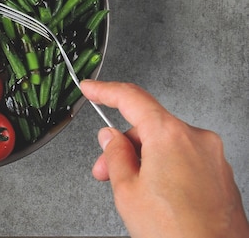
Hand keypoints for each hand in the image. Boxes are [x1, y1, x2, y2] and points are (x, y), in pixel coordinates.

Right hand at [81, 80, 248, 237]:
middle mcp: (196, 139)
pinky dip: (166, 168)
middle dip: (123, 146)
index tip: (92, 89)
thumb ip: (115, 155)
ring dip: (144, 159)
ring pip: (167, 144)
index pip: (132, 98)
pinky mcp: (220, 174)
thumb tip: (111, 138)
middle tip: (104, 169)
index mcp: (170, 135)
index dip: (106, 91)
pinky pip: (184, 158)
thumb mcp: (126, 190)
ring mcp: (212, 157)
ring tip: (133, 191)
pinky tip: (157, 195)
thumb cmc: (176, 233)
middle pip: (149, 126)